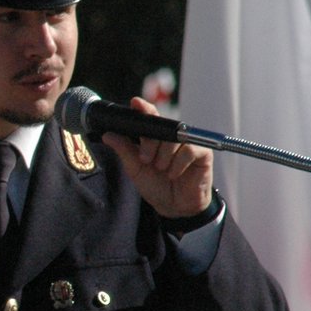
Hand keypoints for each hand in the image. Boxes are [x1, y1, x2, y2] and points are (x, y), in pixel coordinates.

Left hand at [99, 96, 214, 217]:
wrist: (174, 207)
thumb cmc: (156, 186)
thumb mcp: (135, 169)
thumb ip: (124, 151)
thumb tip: (108, 135)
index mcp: (155, 137)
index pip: (150, 117)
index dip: (144, 109)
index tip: (135, 103)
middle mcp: (171, 137)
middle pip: (160, 127)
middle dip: (149, 144)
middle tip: (146, 160)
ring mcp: (188, 143)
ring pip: (173, 139)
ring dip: (164, 157)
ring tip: (162, 170)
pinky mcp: (202, 152)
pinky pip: (189, 150)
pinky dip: (178, 164)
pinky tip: (174, 174)